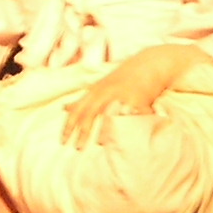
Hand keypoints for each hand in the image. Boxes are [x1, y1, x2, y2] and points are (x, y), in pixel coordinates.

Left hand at [61, 44, 201, 146]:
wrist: (149, 64)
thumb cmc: (122, 78)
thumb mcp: (99, 86)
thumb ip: (83, 99)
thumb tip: (64, 109)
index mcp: (96, 91)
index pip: (78, 110)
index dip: (69, 126)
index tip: (63, 142)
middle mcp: (106, 92)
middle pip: (90, 113)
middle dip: (83, 132)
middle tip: (78, 149)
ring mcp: (122, 95)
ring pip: (110, 114)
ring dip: (105, 130)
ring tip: (100, 144)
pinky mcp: (138, 99)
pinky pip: (131, 115)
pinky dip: (128, 126)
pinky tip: (125, 138)